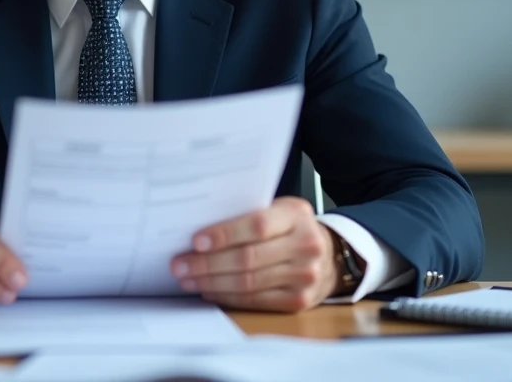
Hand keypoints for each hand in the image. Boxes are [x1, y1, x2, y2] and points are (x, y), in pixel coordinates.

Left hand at [170, 197, 339, 311]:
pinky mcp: (298, 300)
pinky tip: (209, 290)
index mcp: (296, 215)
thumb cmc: (293, 228)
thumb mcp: (279, 210)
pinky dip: (227, 297)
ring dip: (211, 283)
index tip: (195, 241)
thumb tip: (199, 228)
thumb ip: (249, 214)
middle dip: (207, 264)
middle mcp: (305, 245)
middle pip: (248, 259)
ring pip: (248, 283)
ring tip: (188, 279)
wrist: (331, 255)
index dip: (224, 235)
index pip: (257, 226)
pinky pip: (255, 301)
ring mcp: (304, 276)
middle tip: (180, 265)